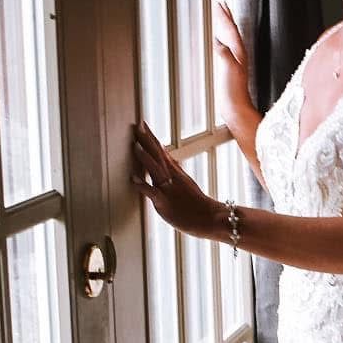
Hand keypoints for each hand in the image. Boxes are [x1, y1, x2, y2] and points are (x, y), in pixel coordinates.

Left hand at [131, 121, 218, 237]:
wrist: (209, 219)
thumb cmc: (197, 205)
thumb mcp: (186, 183)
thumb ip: (175, 170)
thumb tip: (169, 157)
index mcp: (176, 172)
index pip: (161, 150)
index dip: (151, 137)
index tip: (142, 123)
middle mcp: (172, 177)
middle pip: (158, 155)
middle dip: (147, 140)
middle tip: (137, 125)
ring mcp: (168, 189)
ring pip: (156, 169)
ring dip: (145, 157)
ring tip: (135, 145)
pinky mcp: (164, 203)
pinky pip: (152, 192)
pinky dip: (142, 185)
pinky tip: (133, 179)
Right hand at [213, 1, 255, 136]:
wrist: (235, 108)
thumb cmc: (234, 92)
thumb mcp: (229, 70)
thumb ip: (224, 54)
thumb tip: (217, 42)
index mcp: (238, 52)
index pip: (230, 29)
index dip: (224, 16)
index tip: (218, 4)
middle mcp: (237, 54)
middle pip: (230, 30)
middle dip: (225, 17)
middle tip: (219, 5)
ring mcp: (233, 61)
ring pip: (227, 38)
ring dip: (222, 26)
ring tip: (217, 17)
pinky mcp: (227, 68)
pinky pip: (222, 47)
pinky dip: (217, 39)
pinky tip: (213, 41)